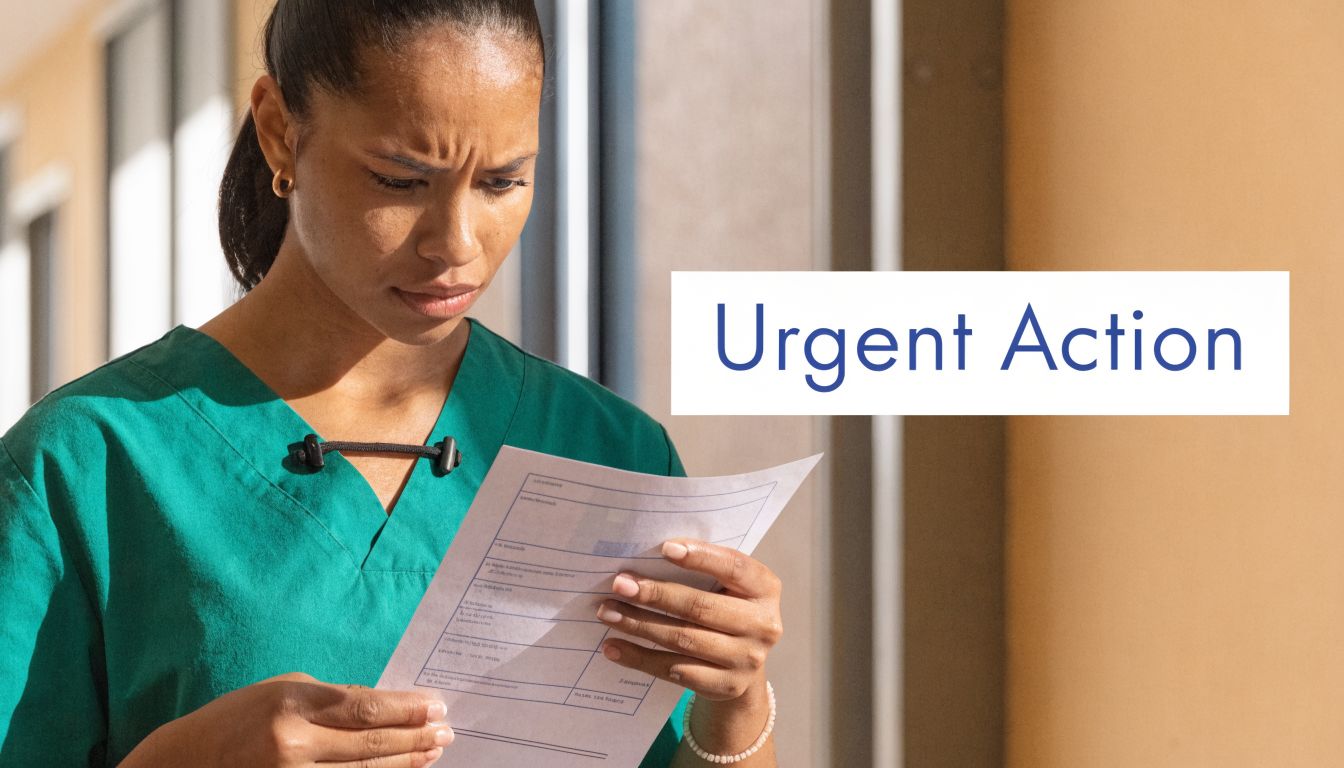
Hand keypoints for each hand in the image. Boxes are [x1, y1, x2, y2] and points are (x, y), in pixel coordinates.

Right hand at [120, 672, 452, 767]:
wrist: (185, 762)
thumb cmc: (237, 718)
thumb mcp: (282, 691)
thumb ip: (332, 699)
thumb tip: (385, 705)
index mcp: (292, 706)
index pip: (365, 708)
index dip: (406, 709)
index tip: (436, 706)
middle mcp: (292, 745)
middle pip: (371, 744)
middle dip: (414, 738)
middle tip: (446, 732)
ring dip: (404, 764)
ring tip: (432, 753)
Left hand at [596, 539, 782, 702]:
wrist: (744, 663)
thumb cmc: (727, 608)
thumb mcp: (729, 585)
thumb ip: (703, 569)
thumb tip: (646, 556)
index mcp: (766, 588)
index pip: (734, 567)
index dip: (701, 557)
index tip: (664, 549)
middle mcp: (763, 624)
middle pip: (700, 607)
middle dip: (655, 594)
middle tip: (619, 584)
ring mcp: (747, 660)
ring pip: (683, 639)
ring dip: (639, 624)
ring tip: (608, 611)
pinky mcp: (725, 686)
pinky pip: (674, 670)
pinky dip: (640, 658)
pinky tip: (614, 646)